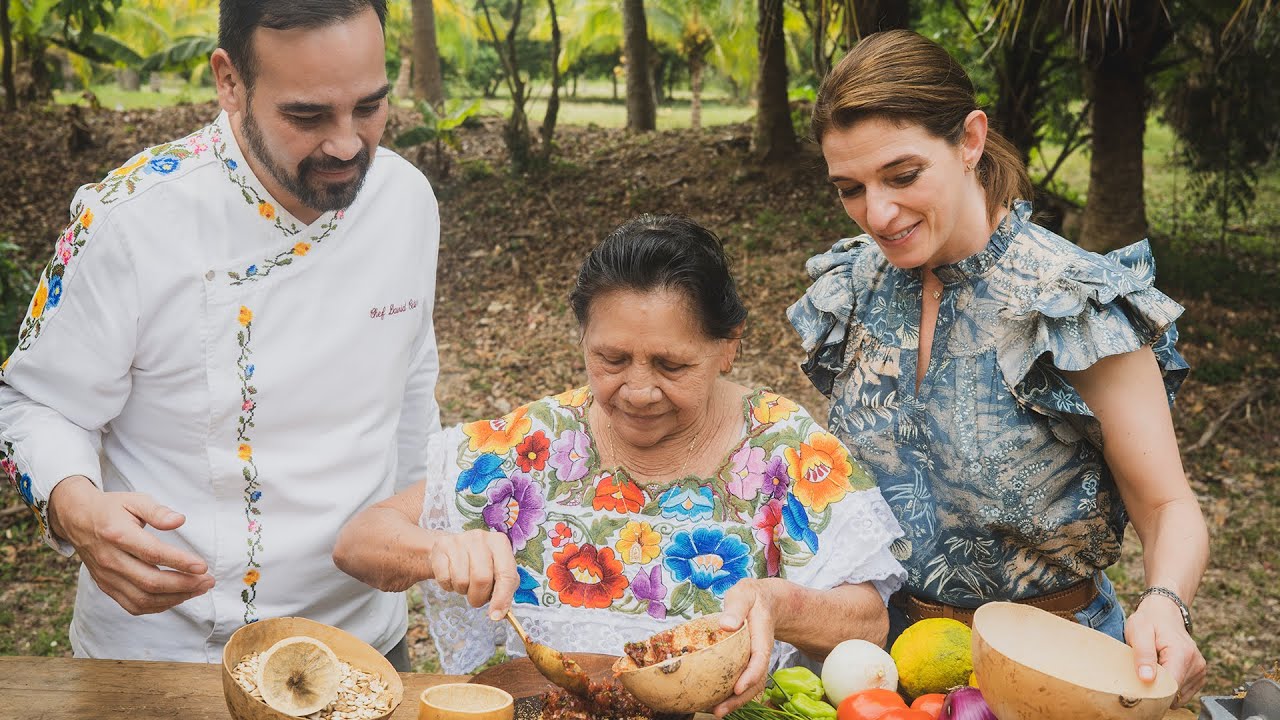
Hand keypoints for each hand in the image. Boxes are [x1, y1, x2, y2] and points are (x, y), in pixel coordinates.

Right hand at [48, 475, 213, 614]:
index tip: (203, 566)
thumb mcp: (134, 500)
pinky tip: (177, 597)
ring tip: (198, 589)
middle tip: (208, 581)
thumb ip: (158, 511)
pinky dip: (158, 606)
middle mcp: (110, 559)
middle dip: (184, 585)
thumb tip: (179, 520)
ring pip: (142, 598)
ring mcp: (107, 577)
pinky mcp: (106, 587)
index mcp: (118, 534)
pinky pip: (133, 605)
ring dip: (175, 598)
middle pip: (150, 581)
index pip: (152, 554)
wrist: (77, 520)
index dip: (180, 562)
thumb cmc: (111, 509)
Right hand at [426, 528, 519, 620]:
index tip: (495, 616)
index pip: (506, 575)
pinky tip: (452, 576)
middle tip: (476, 598)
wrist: (454, 548)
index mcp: (500, 543)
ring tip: (465, 582)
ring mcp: (459, 540)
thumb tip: (499, 613)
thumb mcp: (497, 571)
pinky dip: (448, 586)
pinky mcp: (441, 546)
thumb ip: (504, 590)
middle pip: (482, 579)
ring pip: (461, 581)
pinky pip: (444, 578)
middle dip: (478, 597)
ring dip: (463, 590)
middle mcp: (481, 538)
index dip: (502, 599)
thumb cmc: (481, 564)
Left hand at [713, 579, 776, 717]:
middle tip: (719, 711)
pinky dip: (729, 692)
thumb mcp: (744, 595)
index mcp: (761, 638)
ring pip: (749, 686)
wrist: (764, 600)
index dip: (750, 676)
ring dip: (734, 701)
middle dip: (739, 699)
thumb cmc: (751, 597)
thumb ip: (736, 608)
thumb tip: (727, 624)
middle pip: (755, 682)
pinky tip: (712, 698)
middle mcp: (760, 653)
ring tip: (714, 712)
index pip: (759, 660)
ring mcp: (754, 660)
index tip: (738, 689)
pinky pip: (741, 680)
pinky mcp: (746, 663)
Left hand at [1126, 594, 1205, 706]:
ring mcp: (1200, 670)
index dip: (1154, 693)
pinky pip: (1183, 692)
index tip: (1139, 689)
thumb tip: (1147, 679)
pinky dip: (1171, 687)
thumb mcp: (1139, 632)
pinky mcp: (1199, 675)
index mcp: (1182, 654)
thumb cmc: (1149, 621)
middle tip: (1141, 676)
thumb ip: (1143, 655)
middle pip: (1174, 692)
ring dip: (1163, 688)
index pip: (1171, 687)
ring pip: (1178, 694)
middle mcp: (1196, 664)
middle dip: (1156, 691)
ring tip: (1153, 669)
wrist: (1164, 613)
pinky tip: (1162, 672)